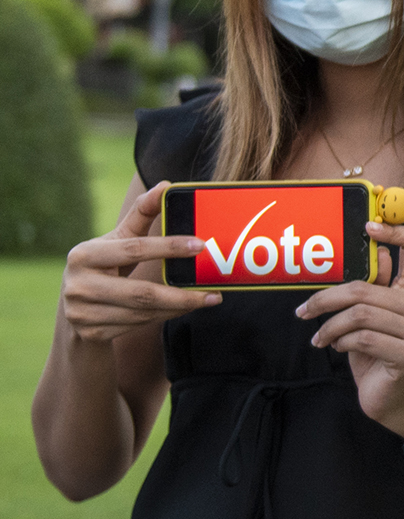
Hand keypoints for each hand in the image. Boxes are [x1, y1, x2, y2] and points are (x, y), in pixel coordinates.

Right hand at [61, 181, 219, 342]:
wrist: (75, 308)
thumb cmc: (104, 265)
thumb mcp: (116, 239)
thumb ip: (141, 214)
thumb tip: (166, 186)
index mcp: (84, 255)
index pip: (134, 249)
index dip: (168, 247)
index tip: (200, 246)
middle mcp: (79, 285)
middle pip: (141, 293)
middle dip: (181, 295)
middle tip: (214, 293)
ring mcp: (82, 312)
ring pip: (142, 313)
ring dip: (178, 308)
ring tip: (205, 300)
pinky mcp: (91, 332)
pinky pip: (137, 326)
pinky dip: (163, 318)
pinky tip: (180, 310)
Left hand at [299, 221, 403, 434]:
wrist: (389, 398)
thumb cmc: (376, 356)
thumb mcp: (368, 320)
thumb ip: (371, 291)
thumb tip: (377, 255)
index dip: (395, 232)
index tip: (368, 227)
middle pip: (366, 288)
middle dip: (327, 300)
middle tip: (305, 311)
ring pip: (361, 314)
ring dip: (331, 327)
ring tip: (322, 338)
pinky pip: (365, 338)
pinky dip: (342, 342)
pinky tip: (337, 348)